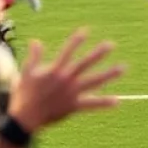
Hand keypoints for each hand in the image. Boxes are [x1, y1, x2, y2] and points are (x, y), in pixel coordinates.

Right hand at [7, 30, 122, 133]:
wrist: (26, 117)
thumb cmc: (24, 93)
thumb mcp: (27, 72)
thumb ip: (34, 56)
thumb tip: (36, 41)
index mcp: (54, 70)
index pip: (68, 51)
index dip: (76, 41)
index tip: (86, 31)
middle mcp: (66, 80)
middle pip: (85, 64)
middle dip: (98, 54)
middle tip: (111, 44)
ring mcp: (71, 94)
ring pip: (93, 82)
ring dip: (108, 74)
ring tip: (122, 68)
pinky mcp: (73, 106)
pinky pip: (91, 104)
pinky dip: (103, 103)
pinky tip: (117, 101)